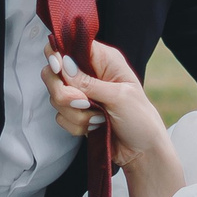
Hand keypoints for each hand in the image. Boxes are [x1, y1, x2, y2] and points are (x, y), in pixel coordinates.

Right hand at [43, 41, 167, 171]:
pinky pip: (61, 116)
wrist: (142, 151)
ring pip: (56, 97)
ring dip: (76, 113)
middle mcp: (90, 73)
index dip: (59, 54)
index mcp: (104, 60)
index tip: (58, 68)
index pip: (71, 45)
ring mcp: (82, 94)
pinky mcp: (77, 113)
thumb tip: (64, 65)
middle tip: (82, 102)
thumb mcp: (119, 97)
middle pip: (54, 72)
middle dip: (63, 92)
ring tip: (99, 118)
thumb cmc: (140, 119)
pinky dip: (76, 125)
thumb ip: (89, 82)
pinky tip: (96, 126)